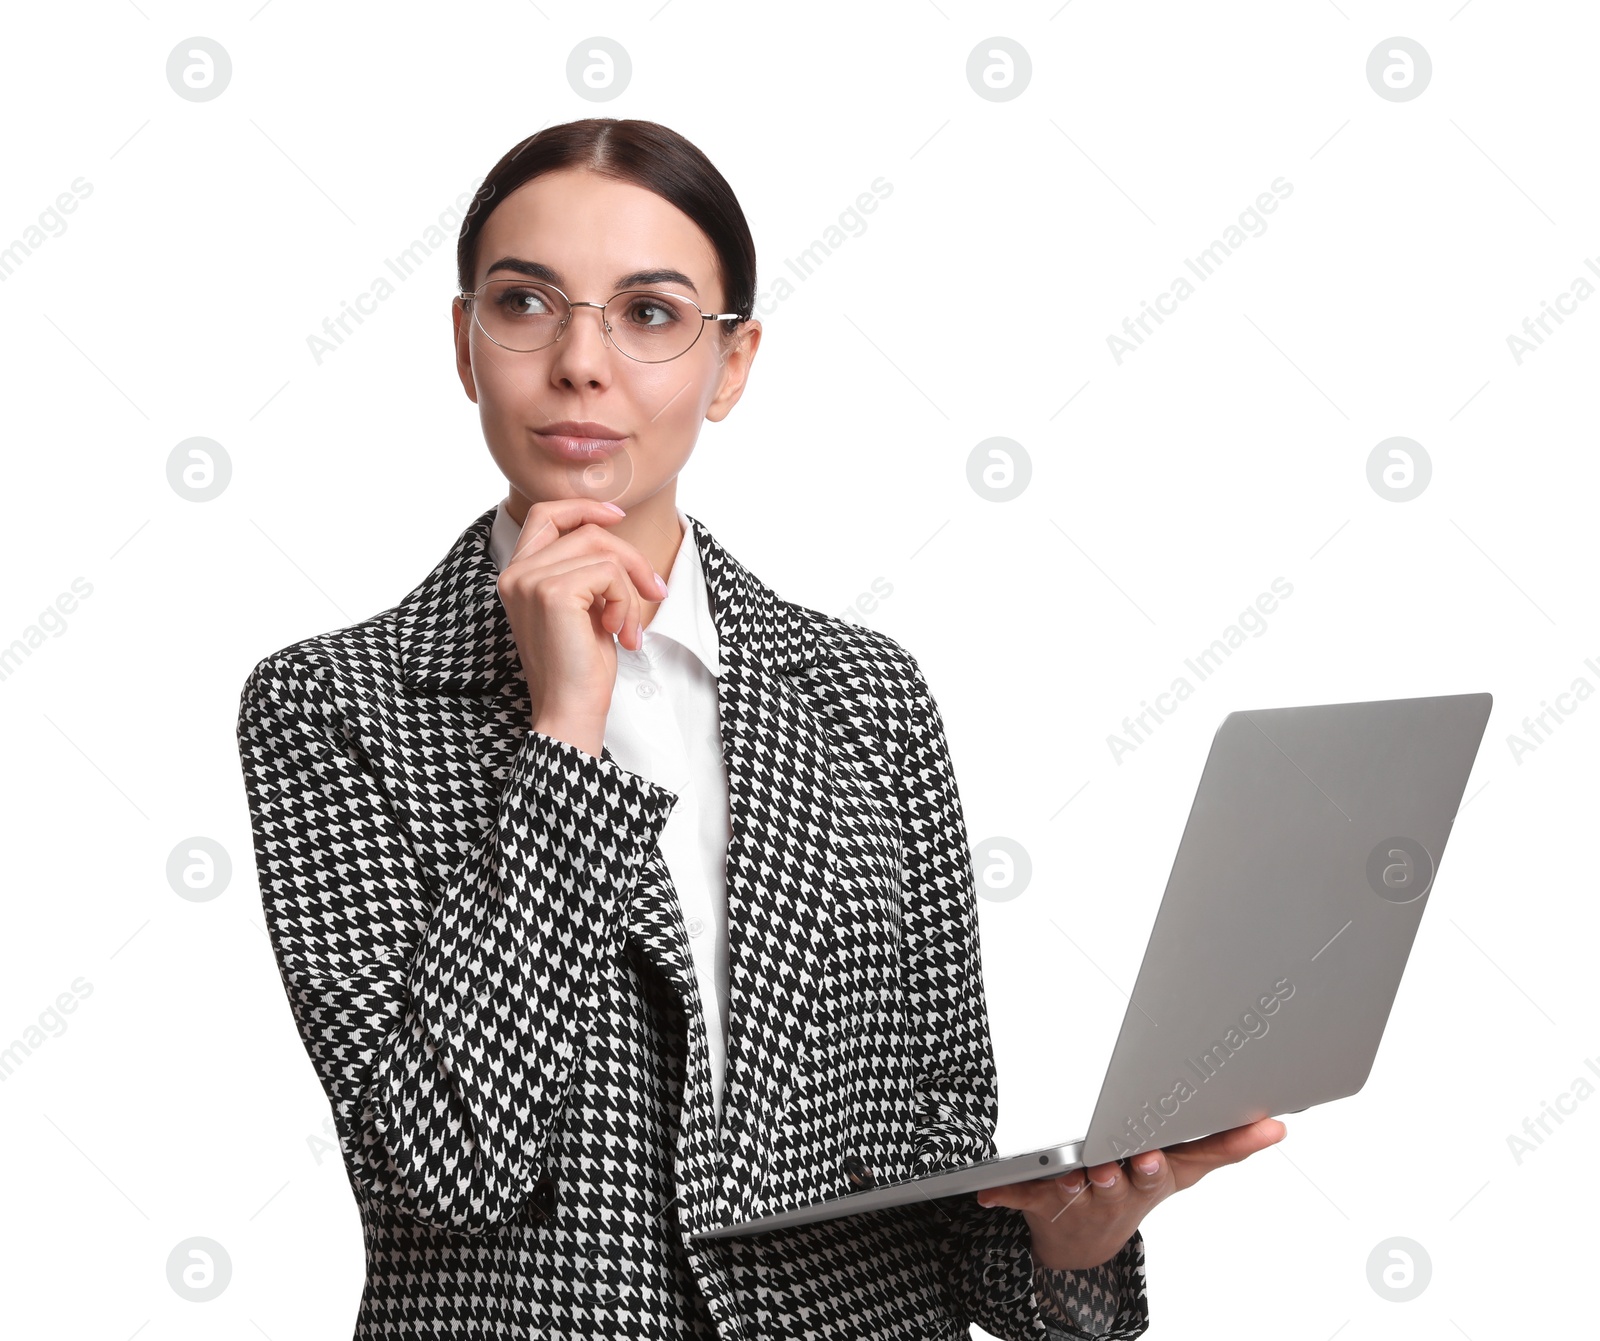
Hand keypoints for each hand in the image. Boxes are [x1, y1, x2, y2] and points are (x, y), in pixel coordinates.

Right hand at [497, 497, 669, 753]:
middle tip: (654, 591)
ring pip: (603, 551)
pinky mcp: (553, 592)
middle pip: (587, 531)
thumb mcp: (584, 606)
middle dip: (630, 558)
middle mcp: (517, 573)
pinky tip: (619, 632)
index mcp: (518, 574)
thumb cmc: (580, 666)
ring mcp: (531, 580)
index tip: (618, 516)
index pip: (545, 514)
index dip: (584, 508)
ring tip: (628, 627)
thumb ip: (586, 570)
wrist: (570, 709)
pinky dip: (626, 601)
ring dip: (630, 590)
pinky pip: (609, 572)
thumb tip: (613, 532)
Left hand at [974, 1117, 1286, 1270]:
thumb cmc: (1137, 1187)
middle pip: (1119, 1183)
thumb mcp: (1186, 1169)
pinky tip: (987, 1194)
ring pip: (1075, 1190)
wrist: (1087, 1243)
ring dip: (1071, 1183)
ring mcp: (1079, 1200)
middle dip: (1120, 1174)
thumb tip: (1279, 1125)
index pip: (1163, 1171)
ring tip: (1067, 1175)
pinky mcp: (1041, 1202)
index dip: (1159, 1165)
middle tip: (1119, 1164)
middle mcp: (1116, 1192)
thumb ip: (1230, 1144)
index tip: (1154, 1157)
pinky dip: (1004, 1195)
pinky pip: (1021, 1196)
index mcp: (1151, 1178)